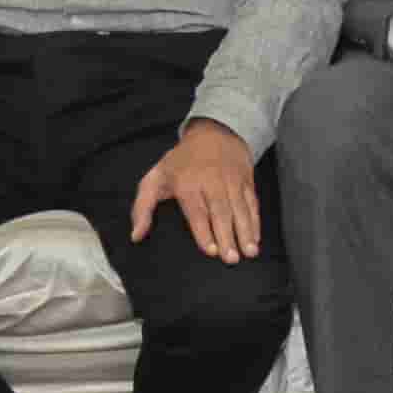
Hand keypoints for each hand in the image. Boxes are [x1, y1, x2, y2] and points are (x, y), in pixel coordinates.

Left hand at [130, 118, 265, 262]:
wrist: (215, 132)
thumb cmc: (181, 162)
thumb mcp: (155, 178)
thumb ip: (142, 208)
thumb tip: (136, 235)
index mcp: (187, 183)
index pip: (197, 211)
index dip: (204, 232)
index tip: (211, 251)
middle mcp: (212, 181)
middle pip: (221, 211)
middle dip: (228, 236)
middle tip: (232, 259)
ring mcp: (232, 181)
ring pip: (240, 208)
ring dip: (246, 231)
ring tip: (249, 253)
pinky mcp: (247, 181)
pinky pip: (252, 203)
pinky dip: (255, 222)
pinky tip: (256, 239)